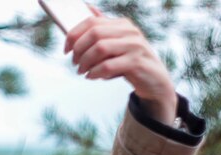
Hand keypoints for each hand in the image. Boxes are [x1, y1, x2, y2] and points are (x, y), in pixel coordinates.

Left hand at [64, 7, 177, 125]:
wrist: (154, 81)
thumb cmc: (129, 62)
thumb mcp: (116, 44)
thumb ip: (103, 28)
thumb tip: (87, 8)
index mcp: (122, 24)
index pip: (92, 21)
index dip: (74, 35)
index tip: (66, 50)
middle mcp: (129, 31)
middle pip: (94, 33)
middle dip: (79, 49)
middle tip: (74, 63)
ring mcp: (135, 46)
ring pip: (100, 48)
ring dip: (85, 62)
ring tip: (82, 72)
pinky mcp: (137, 62)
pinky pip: (107, 65)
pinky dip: (95, 72)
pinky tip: (91, 77)